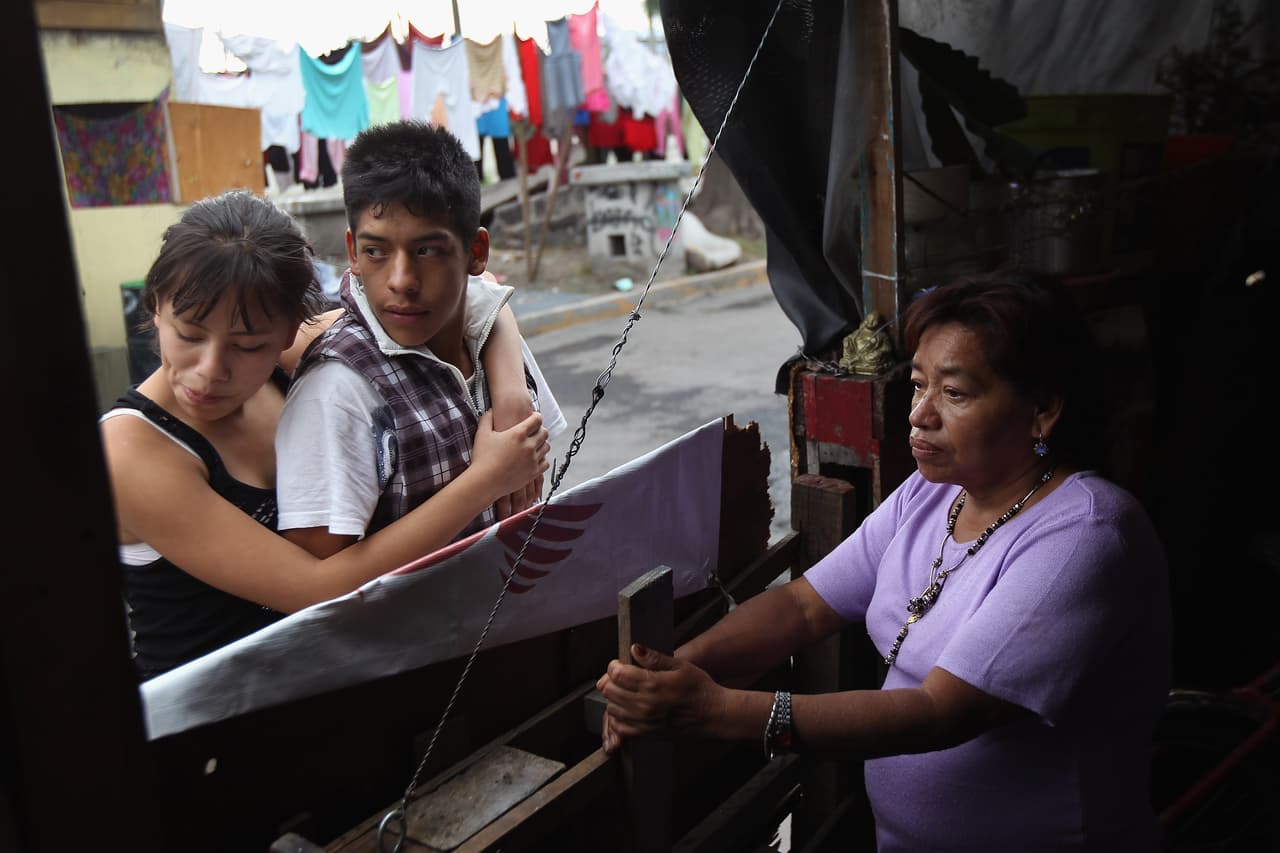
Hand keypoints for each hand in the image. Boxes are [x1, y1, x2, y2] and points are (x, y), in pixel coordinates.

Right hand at [490, 390, 540, 518]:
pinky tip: (534, 458)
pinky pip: (545, 462)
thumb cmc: (482, 458)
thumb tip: (491, 410)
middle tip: (534, 432)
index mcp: (518, 434)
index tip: (533, 418)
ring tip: (534, 445)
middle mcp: (529, 446)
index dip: (536, 417)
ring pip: (546, 447)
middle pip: (544, 433)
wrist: (484, 482)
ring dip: (541, 444)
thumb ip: (487, 419)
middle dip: (540, 430)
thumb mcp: (482, 434)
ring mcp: (533, 460)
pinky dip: (542, 459)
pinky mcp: (533, 473)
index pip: (537, 419)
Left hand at [595, 644, 722, 749]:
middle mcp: (645, 704)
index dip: (614, 665)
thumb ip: (654, 658)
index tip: (619, 663)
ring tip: (624, 691)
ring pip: (611, 709)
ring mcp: (645, 721)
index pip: (616, 673)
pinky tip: (626, 709)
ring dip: (614, 698)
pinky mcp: (646, 734)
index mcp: (653, 684)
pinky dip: (618, 718)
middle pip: (609, 691)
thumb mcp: (680, 665)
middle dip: (610, 680)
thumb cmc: (699, 687)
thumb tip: (634, 648)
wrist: (713, 714)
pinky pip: (620, 727)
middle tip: (620, 676)